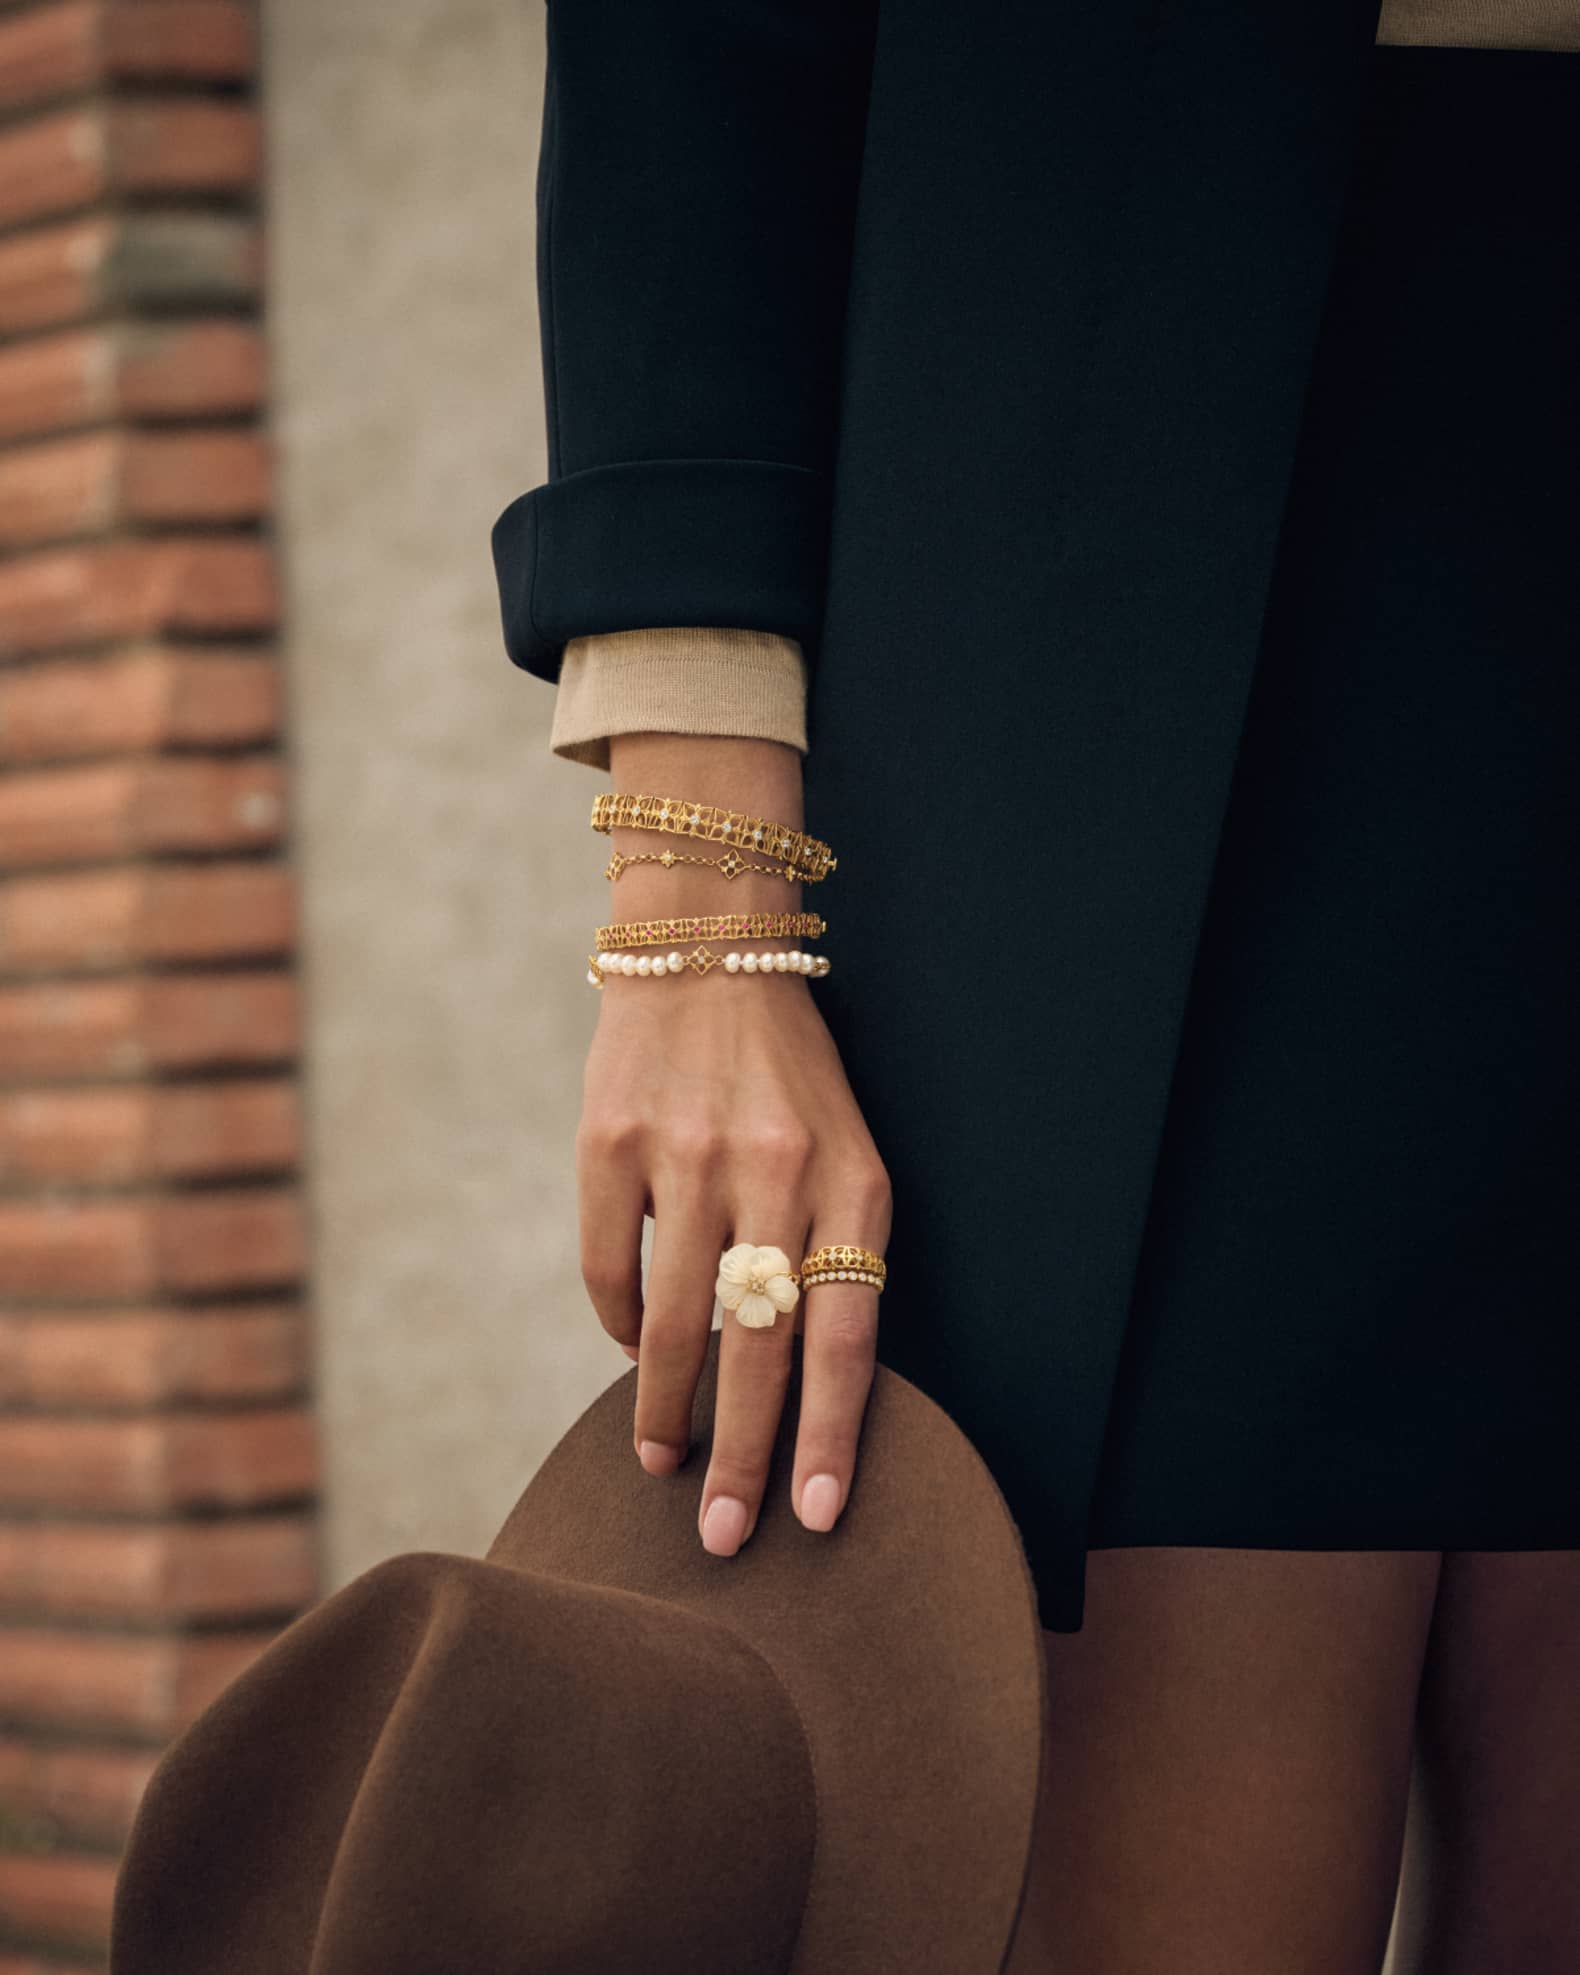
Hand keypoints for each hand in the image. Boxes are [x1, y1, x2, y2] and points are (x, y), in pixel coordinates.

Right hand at [576, 734, 890, 1554]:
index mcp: (850, 1179)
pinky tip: (630, 1353)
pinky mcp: (610, 1145)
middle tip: (725, 1538)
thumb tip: (796, 1387)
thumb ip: (830, 1253)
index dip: (830, 1434)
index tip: (816, 1516)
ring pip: (673, 1323)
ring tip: (662, 1463)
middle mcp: (772, 1170)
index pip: (846, 1333)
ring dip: (665, 1408)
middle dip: (743, 1456)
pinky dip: (618, 1326)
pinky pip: (609, 1271)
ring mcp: (686, 1157)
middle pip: (759, 1349)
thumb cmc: (787, 1077)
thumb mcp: (843, 1150)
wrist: (707, 952)